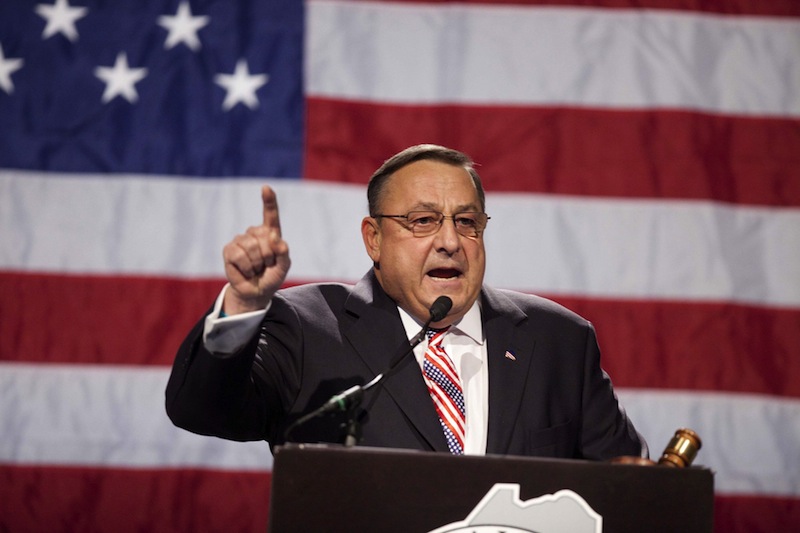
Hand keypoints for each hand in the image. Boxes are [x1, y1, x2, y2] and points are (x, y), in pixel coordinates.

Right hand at [222, 185, 290, 313]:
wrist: (257, 292)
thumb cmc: (271, 276)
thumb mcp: (284, 266)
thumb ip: (283, 252)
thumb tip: (275, 238)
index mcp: (270, 233)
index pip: (270, 214)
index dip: (268, 201)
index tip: (266, 188)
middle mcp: (254, 233)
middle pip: (265, 236)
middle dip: (269, 255)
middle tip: (266, 265)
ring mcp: (240, 240)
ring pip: (252, 246)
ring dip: (257, 263)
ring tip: (256, 269)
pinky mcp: (229, 250)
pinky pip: (239, 255)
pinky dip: (247, 267)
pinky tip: (246, 271)